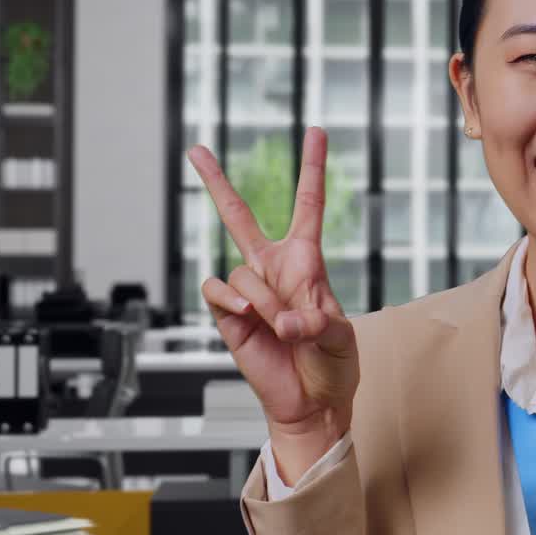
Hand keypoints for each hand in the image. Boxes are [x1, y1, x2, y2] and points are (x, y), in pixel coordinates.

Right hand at [188, 127, 359, 483]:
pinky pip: (219, 291)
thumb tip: (283, 319)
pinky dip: (235, 301)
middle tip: (195, 149)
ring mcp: (248, 290)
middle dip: (216, 183)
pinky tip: (249, 316)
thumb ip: (316, 322)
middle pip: (239, 217)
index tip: (316, 132)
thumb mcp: (340, 338)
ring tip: (280, 325)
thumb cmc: (332, 365)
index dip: (312, 169)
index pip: (308, 205)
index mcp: (307, 262)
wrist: (311, 403)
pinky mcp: (227, 314)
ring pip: (242, 271)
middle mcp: (273, 269)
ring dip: (264, 298)